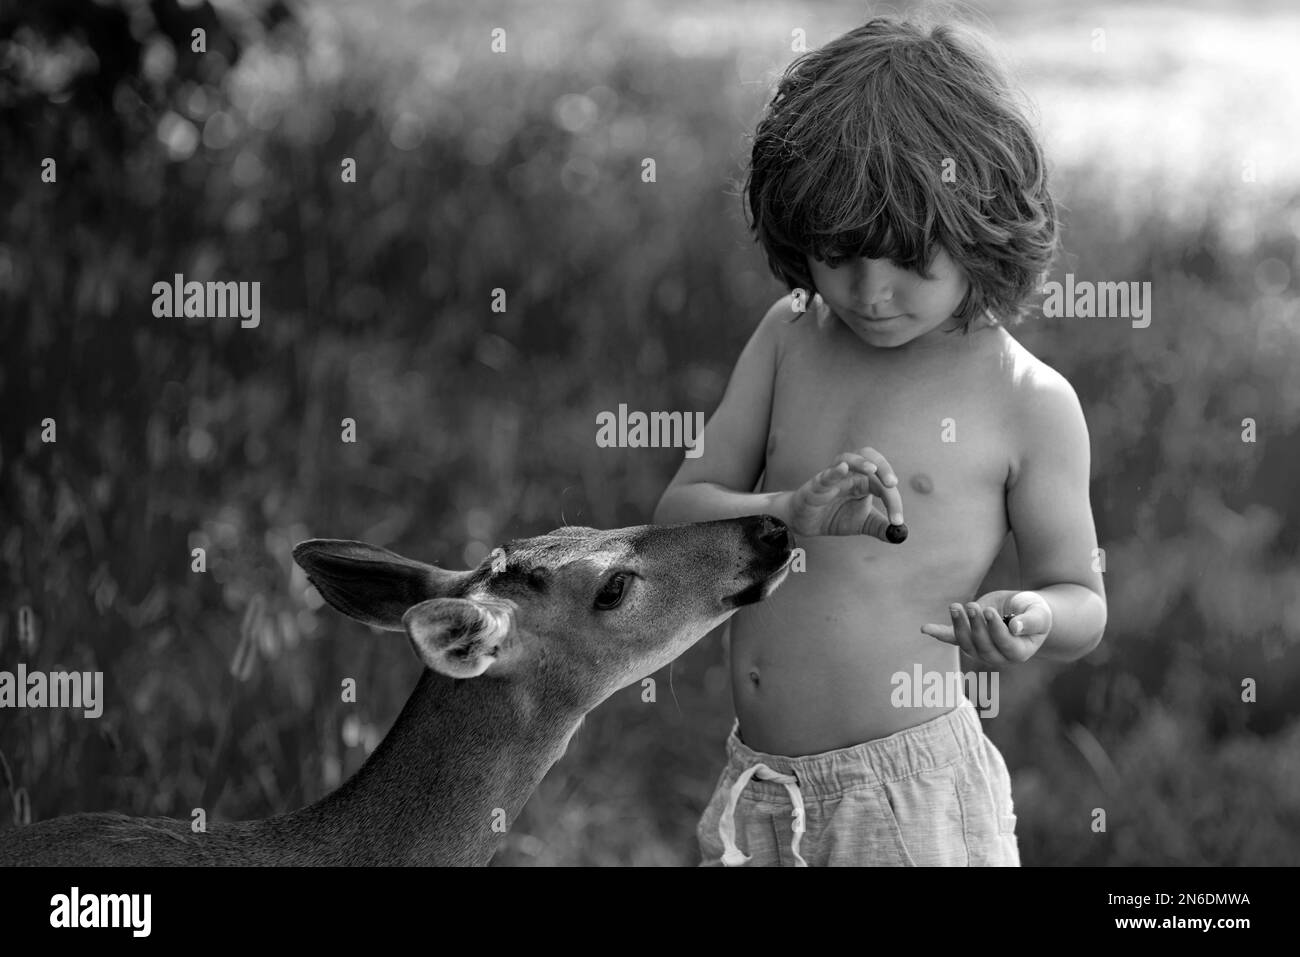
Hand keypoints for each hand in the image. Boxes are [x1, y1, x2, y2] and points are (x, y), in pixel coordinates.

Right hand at [779, 448, 905, 540]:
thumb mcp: (862, 524)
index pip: (883, 483)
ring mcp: (833, 477)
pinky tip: (843, 468)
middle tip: (893, 483)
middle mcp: (851, 474)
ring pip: (847, 458)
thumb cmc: (834, 516)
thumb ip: (881, 528)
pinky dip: (834, 471)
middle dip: (883, 467)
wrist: (806, 524)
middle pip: (869, 457)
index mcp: (864, 481)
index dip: (894, 500)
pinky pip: (825, 475)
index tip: (897, 520)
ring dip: (862, 462)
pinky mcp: (816, 485)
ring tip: (872, 470)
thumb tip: (901, 534)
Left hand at [920, 590, 1051, 663]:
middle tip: (972, 605)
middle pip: (983, 646)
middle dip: (975, 626)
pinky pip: (952, 638)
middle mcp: (998, 656)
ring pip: (966, 643)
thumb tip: (1015, 628)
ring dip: (959, 625)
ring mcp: (981, 649)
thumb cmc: (1035, 611)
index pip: (1004, 644)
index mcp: (1019, 652)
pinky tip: (926, 628)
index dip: (994, 629)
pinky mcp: (969, 637)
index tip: (988, 611)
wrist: (1024, 608)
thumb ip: (1031, 621)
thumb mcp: (1038, 613)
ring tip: (956, 606)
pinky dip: (939, 633)